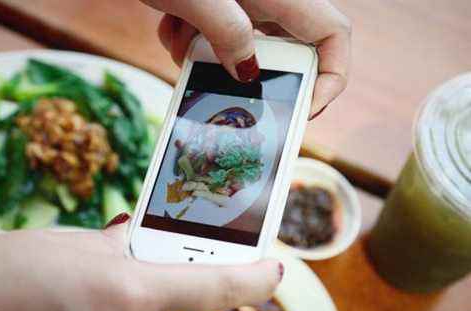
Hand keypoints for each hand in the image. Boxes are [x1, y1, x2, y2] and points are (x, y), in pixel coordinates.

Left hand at [142, 0, 350, 117]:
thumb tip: (247, 73)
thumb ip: (229, 35)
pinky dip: (189, 39)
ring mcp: (241, 0)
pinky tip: (169, 26)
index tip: (305, 108)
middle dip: (250, 71)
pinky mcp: (215, 3)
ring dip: (209, 56)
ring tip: (182, 44)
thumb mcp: (198, 1)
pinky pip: (215, 33)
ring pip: (241, 45)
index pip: (333, 34)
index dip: (332, 75)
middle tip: (224, 83)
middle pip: (284, 47)